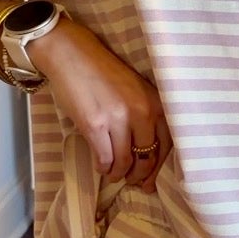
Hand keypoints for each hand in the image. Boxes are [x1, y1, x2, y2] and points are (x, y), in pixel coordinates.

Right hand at [28, 18, 172, 193]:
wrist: (71, 55)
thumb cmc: (102, 72)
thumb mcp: (135, 89)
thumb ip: (144, 114)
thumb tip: (146, 151)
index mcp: (155, 102)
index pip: (167, 144)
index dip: (159, 167)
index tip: (151, 180)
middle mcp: (142, 112)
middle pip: (148, 157)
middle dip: (140, 175)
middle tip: (133, 182)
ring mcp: (119, 119)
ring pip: (126, 162)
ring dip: (119, 174)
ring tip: (114, 175)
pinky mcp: (95, 125)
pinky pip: (105, 158)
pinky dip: (104, 168)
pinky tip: (102, 167)